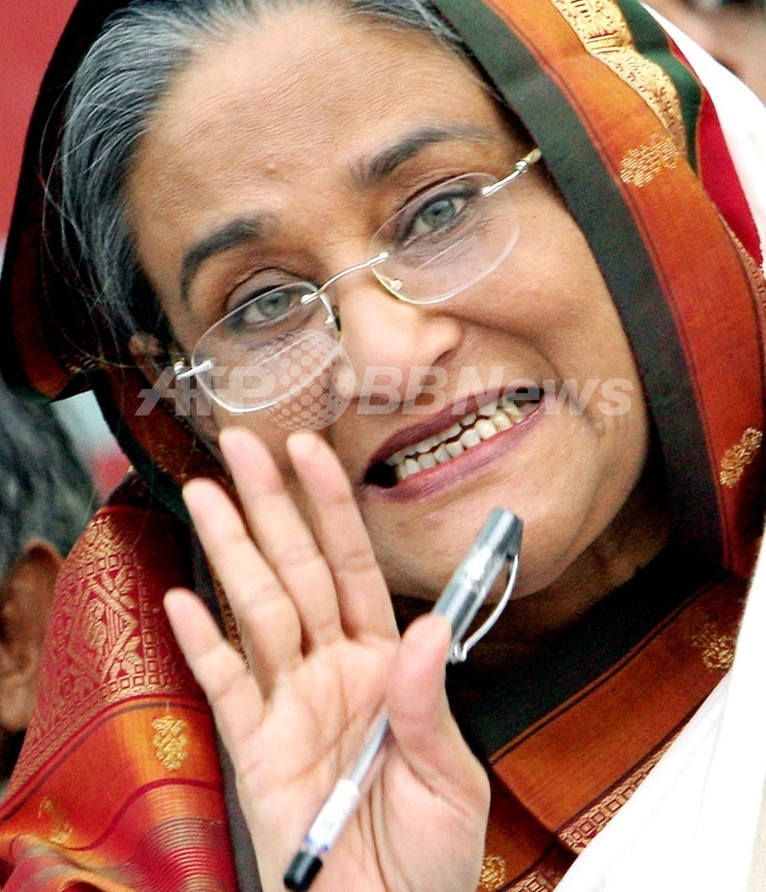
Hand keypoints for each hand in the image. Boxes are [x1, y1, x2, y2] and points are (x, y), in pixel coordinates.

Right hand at [164, 426, 488, 891]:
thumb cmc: (430, 854)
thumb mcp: (449, 778)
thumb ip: (427, 703)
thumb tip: (426, 629)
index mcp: (385, 661)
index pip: (354, 566)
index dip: (332, 508)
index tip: (314, 451)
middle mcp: (332, 667)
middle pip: (296, 571)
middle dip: (271, 505)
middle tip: (242, 444)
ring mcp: (288, 701)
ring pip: (255, 610)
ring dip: (231, 551)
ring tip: (205, 492)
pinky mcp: (252, 747)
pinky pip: (224, 685)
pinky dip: (203, 643)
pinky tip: (183, 596)